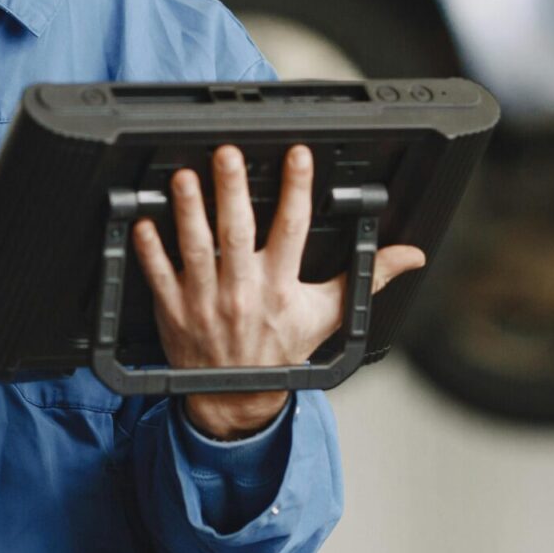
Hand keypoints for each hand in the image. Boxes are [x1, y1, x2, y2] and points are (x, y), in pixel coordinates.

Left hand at [133, 143, 425, 438]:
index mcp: (281, 286)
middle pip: (236, 232)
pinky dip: (149, 250)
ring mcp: (204, 300)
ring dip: (188, 212)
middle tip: (227, 154)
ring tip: (184, 177)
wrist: (237, 399)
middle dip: (232, 190)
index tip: (297, 155)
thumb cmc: (281, 350)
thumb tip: (410, 255)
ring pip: (195, 249)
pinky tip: (143, 222)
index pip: (292, 229)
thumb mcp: (329, 315)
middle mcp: (243, 290)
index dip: (296, 189)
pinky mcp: (174, 309)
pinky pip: (159, 275)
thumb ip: (368, 279)